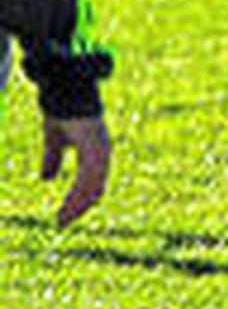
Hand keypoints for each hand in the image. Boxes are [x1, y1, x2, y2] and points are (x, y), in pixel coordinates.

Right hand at [41, 113, 111, 228]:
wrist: (63, 86)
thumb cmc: (62, 108)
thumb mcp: (54, 138)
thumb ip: (52, 157)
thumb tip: (46, 179)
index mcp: (95, 149)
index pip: (93, 180)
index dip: (79, 199)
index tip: (63, 215)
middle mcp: (101, 149)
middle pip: (96, 186)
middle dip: (79, 206)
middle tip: (62, 222)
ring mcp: (99, 146)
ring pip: (93, 185)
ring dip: (77, 204)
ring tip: (62, 219)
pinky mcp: (93, 144)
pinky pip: (89, 175)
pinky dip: (78, 194)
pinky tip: (66, 202)